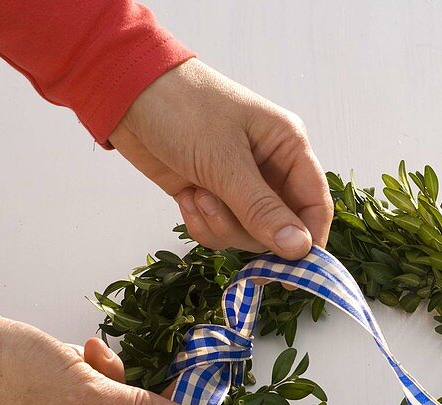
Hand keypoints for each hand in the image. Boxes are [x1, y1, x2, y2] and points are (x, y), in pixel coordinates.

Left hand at [109, 59, 331, 258]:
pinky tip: (185, 197)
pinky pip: (219, 230)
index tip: (292, 275)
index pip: (315, 205)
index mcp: (287, 148)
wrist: (126, 93)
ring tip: (195, 193)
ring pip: (246, 234)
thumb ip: (262, 210)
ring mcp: (239, 184)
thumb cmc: (184, 110)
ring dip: (219, 225)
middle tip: (214, 205)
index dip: (309, 242)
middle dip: (245, 229)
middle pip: (279, 229)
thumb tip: (300, 251)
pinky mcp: (211, 195)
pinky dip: (201, 224)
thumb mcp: (225, 162)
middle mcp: (269, 168)